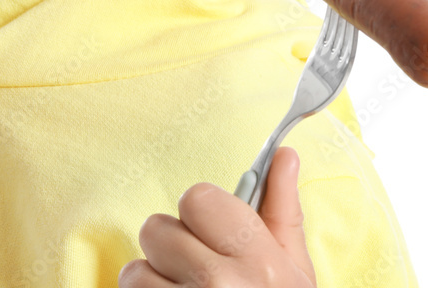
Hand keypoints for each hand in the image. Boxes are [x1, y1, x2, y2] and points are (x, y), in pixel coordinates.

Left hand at [118, 147, 316, 286]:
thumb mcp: (293, 271)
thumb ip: (282, 209)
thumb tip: (284, 153)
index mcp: (257, 260)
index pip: (195, 197)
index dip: (202, 214)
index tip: (215, 235)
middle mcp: (219, 284)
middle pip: (156, 229)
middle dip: (172, 249)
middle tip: (199, 273)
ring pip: (134, 272)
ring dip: (153, 286)